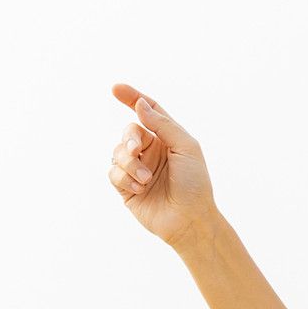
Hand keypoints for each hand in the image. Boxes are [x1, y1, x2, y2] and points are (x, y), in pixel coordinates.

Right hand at [107, 82, 218, 245]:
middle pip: (129, 131)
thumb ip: (163, 124)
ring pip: (117, 152)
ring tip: (146, 179)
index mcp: (167, 139)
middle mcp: (151, 151)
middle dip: (129, 138)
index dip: (132, 98)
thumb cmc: (195, 184)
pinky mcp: (126, 187)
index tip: (116, 88)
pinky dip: (125, 177)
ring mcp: (137, 169)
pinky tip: (141, 188)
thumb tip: (140, 104)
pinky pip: (113, 172)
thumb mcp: (186, 147)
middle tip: (136, 149)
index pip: (147, 111)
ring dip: (129, 163)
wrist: (190, 220)